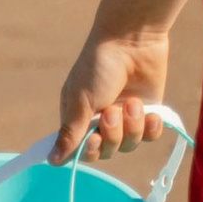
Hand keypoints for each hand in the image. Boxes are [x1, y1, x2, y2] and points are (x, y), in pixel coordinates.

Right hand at [56, 33, 170, 161]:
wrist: (132, 40)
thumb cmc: (99, 67)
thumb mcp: (80, 101)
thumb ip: (70, 133)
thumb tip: (52, 161)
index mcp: (80, 117)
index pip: (82, 150)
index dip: (89, 151)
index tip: (93, 139)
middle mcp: (101, 121)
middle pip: (107, 151)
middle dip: (112, 135)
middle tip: (112, 112)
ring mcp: (125, 118)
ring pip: (129, 145)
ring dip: (131, 126)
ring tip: (133, 103)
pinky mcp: (148, 113)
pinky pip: (150, 136)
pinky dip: (150, 127)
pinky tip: (151, 113)